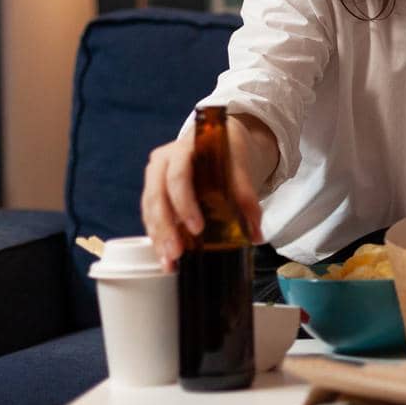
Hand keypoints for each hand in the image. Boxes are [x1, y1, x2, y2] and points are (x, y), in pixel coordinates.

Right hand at [140, 116, 269, 270]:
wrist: (221, 142)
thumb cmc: (228, 153)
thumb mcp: (240, 168)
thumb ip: (247, 198)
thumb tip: (255, 234)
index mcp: (183, 150)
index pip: (178, 176)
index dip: (185, 203)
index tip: (197, 228)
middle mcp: (163, 162)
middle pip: (157, 196)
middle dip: (166, 227)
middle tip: (178, 252)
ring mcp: (155, 178)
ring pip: (150, 209)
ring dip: (159, 237)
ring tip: (170, 262)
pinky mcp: (153, 194)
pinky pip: (150, 217)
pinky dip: (158, 238)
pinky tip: (165, 258)